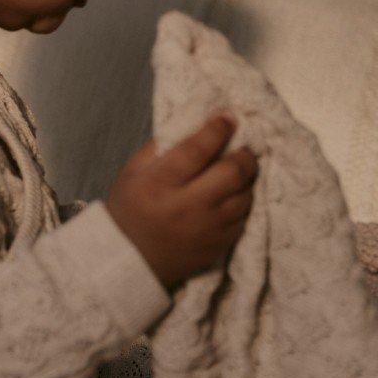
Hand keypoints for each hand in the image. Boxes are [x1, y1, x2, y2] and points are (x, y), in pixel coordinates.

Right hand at [107, 114, 257, 289]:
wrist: (129, 259)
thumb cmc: (131, 207)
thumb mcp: (134, 170)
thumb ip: (163, 144)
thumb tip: (197, 120)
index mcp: (160, 183)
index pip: (198, 149)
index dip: (218, 129)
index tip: (227, 119)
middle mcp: (186, 207)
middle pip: (233, 172)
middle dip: (245, 154)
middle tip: (244, 147)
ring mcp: (206, 230)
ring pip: (245, 195)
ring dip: (247, 179)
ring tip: (239, 170)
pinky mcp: (218, 246)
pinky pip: (244, 218)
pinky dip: (242, 202)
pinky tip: (233, 195)